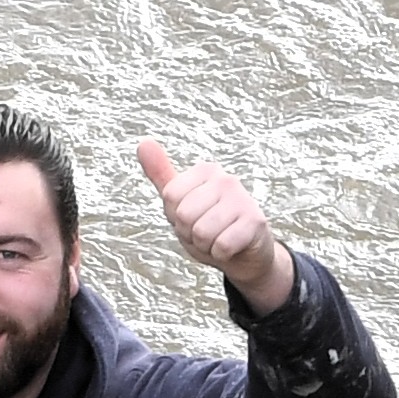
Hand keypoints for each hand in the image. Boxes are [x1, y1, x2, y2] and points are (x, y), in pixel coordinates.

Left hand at [135, 140, 295, 312]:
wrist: (244, 253)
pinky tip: (231, 247)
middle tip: (206, 232)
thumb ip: (161, 174)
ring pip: (202, 233)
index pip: (170, 196)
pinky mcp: (255, 221)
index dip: (176, 217)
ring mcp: (242, 198)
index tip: (192, 218)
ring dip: (206, 246)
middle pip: (183, 215)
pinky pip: (222, 246)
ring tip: (218, 239)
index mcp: (205, 170)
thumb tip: (144, 143)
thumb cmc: (209, 226)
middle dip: (190, 234)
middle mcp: (225, 179)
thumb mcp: (180, 201)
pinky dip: (222, 254)